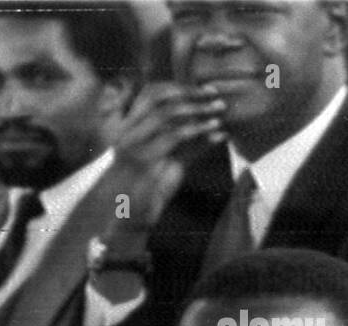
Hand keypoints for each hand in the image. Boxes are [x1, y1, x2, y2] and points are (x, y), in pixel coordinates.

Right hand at [103, 82, 227, 237]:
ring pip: (168, 115)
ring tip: (219, 112)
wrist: (132, 217)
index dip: (180, 88)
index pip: (151, 93)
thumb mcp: (167, 157)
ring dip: (197, 111)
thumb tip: (211, 119)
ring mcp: (134, 145)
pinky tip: (217, 133)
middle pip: (161, 100)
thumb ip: (183, 137)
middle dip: (191, 95)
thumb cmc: (149, 187)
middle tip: (215, 97)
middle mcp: (128, 133)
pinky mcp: (145, 160)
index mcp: (128, 127)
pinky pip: (175, 137)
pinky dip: (199, 132)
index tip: (204, 90)